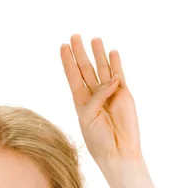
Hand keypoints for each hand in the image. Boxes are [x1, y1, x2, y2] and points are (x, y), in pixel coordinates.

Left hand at [60, 34, 143, 175]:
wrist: (117, 152)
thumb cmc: (98, 140)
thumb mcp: (89, 117)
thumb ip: (97, 97)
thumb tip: (112, 78)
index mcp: (81, 102)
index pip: (73, 77)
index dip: (68, 62)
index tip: (63, 46)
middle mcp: (95, 96)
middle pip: (86, 69)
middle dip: (80, 53)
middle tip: (75, 36)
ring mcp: (110, 94)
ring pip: (102, 70)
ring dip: (98, 54)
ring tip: (94, 39)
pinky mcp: (124, 95)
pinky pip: (119, 76)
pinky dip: (116, 64)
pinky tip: (112, 52)